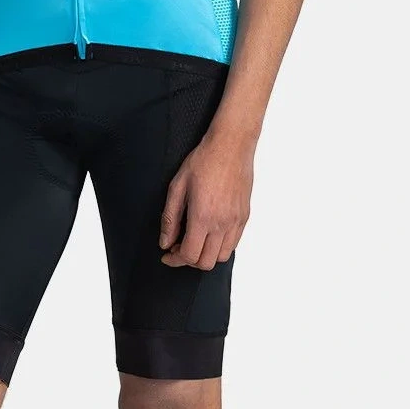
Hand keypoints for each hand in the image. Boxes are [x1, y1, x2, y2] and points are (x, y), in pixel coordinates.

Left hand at [159, 132, 253, 267]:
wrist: (230, 146)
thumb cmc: (203, 161)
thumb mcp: (178, 186)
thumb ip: (170, 218)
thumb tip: (165, 242)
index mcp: (203, 217)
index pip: (189, 255)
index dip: (175, 259)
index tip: (167, 254)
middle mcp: (222, 224)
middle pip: (205, 262)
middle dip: (189, 259)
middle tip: (178, 246)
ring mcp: (236, 221)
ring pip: (221, 257)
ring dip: (205, 255)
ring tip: (195, 239)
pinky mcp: (244, 216)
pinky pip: (233, 244)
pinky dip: (220, 246)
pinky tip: (210, 232)